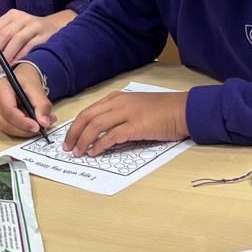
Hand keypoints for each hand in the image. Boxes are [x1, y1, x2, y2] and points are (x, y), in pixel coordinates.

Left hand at [0, 9, 74, 67]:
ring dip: (7, 54)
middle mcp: (23, 19)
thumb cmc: (30, 31)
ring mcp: (35, 26)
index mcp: (12, 16)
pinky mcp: (45, 35)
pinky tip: (15, 64)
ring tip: (0, 66)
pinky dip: (22, 55)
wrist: (56, 27)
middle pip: (5, 34)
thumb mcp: (12, 30)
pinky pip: (31, 46)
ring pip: (17, 39)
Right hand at [0, 63, 55, 137]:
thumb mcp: (36, 88)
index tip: (37, 127)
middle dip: (24, 129)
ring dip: (22, 131)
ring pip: (5, 128)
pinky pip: (6, 129)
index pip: (9, 111)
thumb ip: (42, 105)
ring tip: (37, 125)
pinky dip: (19, 130)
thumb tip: (44, 122)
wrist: (20, 78)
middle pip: (5, 123)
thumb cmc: (25, 80)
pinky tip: (29, 124)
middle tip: (40, 128)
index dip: (23, 122)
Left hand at [64, 90, 187, 155]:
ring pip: (95, 126)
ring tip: (78, 153)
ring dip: (83, 140)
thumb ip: (118, 116)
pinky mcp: (136, 126)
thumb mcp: (135, 108)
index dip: (75, 126)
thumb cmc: (162, 112)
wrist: (184, 110)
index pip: (88, 111)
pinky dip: (99, 145)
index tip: (69, 138)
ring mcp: (127, 113)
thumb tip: (101, 133)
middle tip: (68, 148)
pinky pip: (111, 136)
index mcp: (116, 98)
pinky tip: (94, 152)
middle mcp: (119, 103)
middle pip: (87, 117)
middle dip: (73, 133)